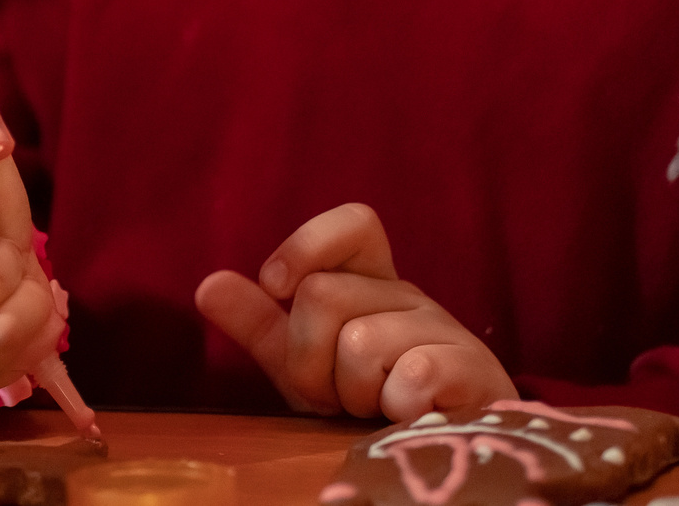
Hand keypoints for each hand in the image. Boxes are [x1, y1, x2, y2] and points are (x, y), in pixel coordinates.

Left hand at [194, 203, 515, 419]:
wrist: (444, 454)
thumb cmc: (369, 402)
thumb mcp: (304, 364)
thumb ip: (260, 324)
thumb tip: (208, 285)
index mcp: (370, 282)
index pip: (354, 224)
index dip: (306, 247)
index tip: (277, 288)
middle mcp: (408, 295)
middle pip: (324, 295)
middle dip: (309, 362)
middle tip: (333, 394)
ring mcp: (444, 328)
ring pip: (360, 343)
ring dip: (351, 393)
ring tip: (372, 408)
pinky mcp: (471, 368)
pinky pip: (409, 378)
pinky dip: (393, 409)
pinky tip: (405, 417)